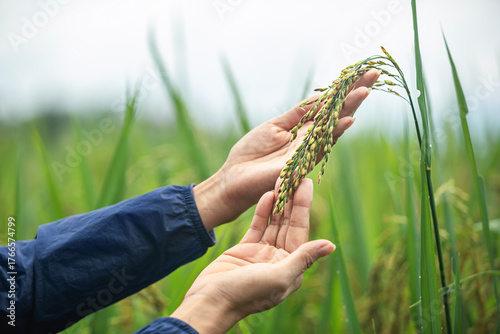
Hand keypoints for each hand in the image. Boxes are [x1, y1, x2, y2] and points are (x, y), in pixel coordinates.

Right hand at [172, 179, 334, 333]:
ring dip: (279, 202)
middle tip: (295, 175)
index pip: (301, 231)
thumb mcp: (279, 276)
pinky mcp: (245, 249)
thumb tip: (331, 245)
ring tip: (282, 180)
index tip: (307, 183)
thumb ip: (303, 258)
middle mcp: (280, 259)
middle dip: (292, 200)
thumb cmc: (246, 294)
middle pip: (289, 224)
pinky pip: (257, 226)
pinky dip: (263, 211)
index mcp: (292, 267)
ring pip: (274, 223)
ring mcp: (262, 253)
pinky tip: (268, 195)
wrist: (210, 302)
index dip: (304, 206)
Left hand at [194, 70, 379, 229]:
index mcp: (304, 129)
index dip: (344, 90)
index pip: (329, 106)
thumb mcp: (274, 126)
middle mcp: (311, 139)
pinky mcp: (302, 163)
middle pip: (338, 114)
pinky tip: (348, 119)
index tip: (360, 72)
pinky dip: (334, 132)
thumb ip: (297, 115)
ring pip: (334, 128)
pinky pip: (321, 146)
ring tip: (365, 91)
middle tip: (374, 75)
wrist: (234, 177)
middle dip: (355, 95)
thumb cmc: (251, 153)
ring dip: (350, 110)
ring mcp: (309, 151)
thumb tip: (317, 97)